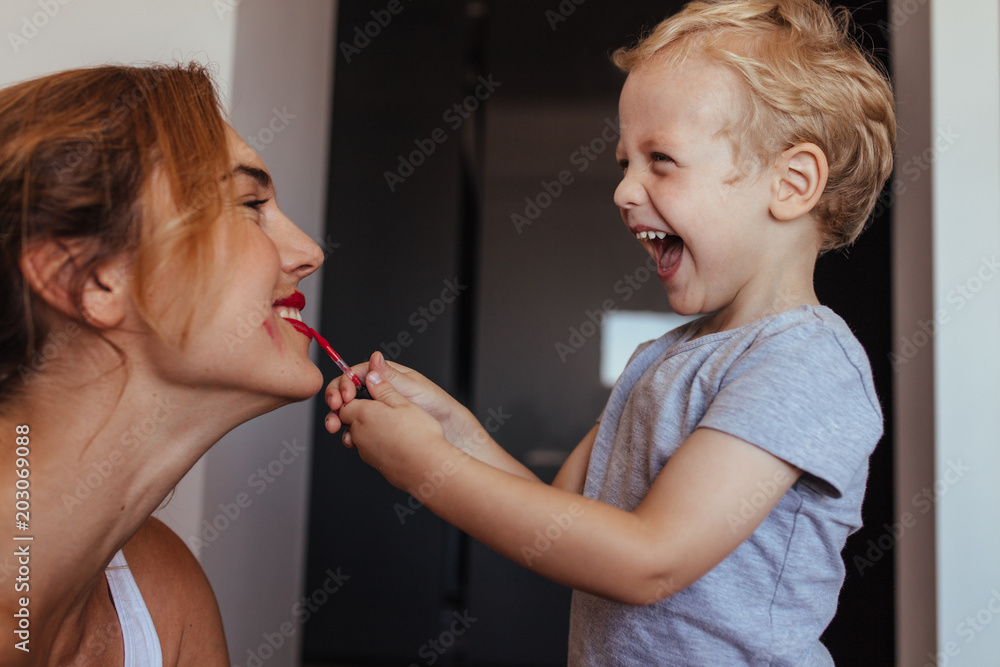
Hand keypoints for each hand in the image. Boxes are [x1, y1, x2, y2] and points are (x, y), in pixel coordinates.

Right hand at [324, 352, 479, 448]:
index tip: (342, 395)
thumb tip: (374, 358)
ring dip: (338, 418)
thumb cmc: (434, 404)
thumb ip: (389, 376)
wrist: (447, 429)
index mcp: (383, 375)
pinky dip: (350, 434)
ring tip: (335, 427)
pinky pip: (357, 428)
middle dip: (336, 400)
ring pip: (348, 411)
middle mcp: (376, 391)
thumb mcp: (412, 387)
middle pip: (346, 392)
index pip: (355, 374)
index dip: (344, 383)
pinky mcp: (376, 426)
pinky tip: (349, 440)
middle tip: (334, 410)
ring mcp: (375, 409)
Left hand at [335, 365, 451, 490]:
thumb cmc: (419, 435)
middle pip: (349, 418)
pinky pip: (370, 448)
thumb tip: (371, 375)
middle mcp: (358, 433)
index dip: (353, 395)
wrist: (427, 468)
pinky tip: (396, 438)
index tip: (366, 392)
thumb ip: (384, 388)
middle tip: (381, 406)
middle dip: (361, 411)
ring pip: (360, 434)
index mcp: (362, 414)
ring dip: (371, 427)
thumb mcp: (403, 402)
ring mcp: (365, 451)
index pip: (344, 402)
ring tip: (392, 423)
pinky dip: (378, 441)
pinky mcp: (375, 463)